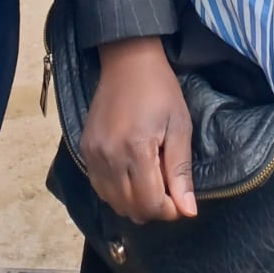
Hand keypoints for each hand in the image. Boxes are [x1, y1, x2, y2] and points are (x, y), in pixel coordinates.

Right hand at [81, 38, 195, 224]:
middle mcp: (109, 156)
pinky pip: (100, 187)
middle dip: (153, 208)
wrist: (127, 60)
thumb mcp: (179, 125)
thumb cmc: (160, 89)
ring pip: (113, 202)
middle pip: (131, 208)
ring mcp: (93, 154)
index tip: (180, 199)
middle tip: (167, 188)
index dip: (169, 210)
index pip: (150, 204)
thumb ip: (181, 171)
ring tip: (150, 180)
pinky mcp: (84, 149)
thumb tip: (188, 212)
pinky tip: (131, 174)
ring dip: (134, 202)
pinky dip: (117, 191)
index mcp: (136, 149)